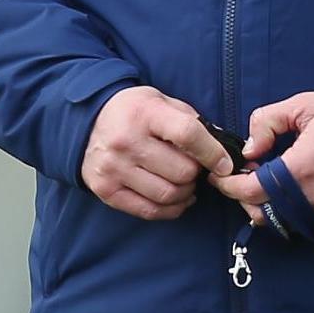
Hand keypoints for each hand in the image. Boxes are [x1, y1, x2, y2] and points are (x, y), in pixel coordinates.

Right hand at [81, 85, 234, 220]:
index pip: (187, 135)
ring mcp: (114, 169)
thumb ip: (191, 121)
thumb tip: (221, 150)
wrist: (87, 121)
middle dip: (198, 173)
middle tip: (198, 169)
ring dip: (186, 193)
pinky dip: (170, 209)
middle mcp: (127, 142)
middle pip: (181, 171)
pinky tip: (176, 198)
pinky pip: (149, 210)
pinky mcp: (106, 191)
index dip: (213, 153)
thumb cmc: (134, 111)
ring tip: (187, 183)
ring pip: (168, 194)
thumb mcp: (162, 102)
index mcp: (145, 114)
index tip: (225, 164)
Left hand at [214, 90, 313, 233]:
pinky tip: (302, 196)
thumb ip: (267, 122)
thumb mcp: (305, 105)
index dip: (230, 187)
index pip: (251, 191)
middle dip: (247, 200)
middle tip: (248, 180)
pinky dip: (300, 216)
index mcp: (301, 168)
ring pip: (287, 225)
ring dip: (273, 210)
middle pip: (264, 214)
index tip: (220, 179)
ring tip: (274, 188)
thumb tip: (249, 149)